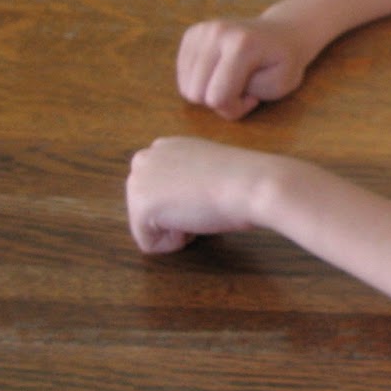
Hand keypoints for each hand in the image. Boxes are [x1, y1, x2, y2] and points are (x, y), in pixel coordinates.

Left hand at [126, 136, 294, 252]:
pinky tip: (194, 224)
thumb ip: (189, 176)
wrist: (252, 184)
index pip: (160, 189)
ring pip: (148, 226)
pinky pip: (150, 243)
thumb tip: (183, 197)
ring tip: (200, 211)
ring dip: (174, 228)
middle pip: (149, 208)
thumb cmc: (245, 178)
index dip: (185, 200)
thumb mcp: (211, 167)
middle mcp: (146, 158)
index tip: (208, 192)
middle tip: (204, 203)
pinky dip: (173, 243)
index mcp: (166, 146)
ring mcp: (139, 181)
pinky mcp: (141, 207)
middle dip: (174, 214)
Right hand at [176, 17, 314, 118]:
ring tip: (234, 79)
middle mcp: (215, 33)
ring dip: (210, 92)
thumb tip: (214, 95)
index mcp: (241, 45)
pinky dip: (202, 82)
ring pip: (186, 88)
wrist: (283, 32)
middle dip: (220, 101)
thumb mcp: (280, 86)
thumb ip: (247, 97)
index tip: (254, 98)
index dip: (235, 108)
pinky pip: (183, 77)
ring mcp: (201, 31)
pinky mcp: (191, 35)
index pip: (218, 97)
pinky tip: (222, 72)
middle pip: (196, 94)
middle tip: (244, 89)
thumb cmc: (285, 63)